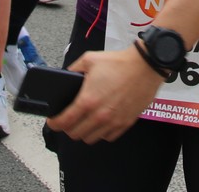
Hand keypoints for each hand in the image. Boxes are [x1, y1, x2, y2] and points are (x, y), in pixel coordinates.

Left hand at [48, 46, 163, 143]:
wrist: (145, 66)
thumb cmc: (119, 63)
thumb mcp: (90, 60)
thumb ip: (74, 69)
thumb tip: (66, 76)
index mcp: (87, 100)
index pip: (64, 122)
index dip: (54, 124)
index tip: (52, 122)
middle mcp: (99, 115)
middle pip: (75, 134)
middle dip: (68, 128)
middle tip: (68, 120)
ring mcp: (113, 121)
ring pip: (91, 138)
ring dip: (84, 132)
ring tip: (84, 122)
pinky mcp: (125, 123)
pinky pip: (108, 137)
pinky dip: (102, 133)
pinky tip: (101, 123)